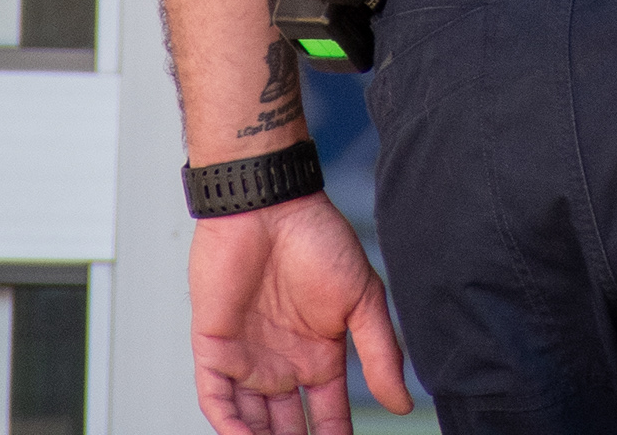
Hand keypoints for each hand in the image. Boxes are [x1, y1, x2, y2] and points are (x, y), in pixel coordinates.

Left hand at [190, 194, 409, 434]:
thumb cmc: (317, 238)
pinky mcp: (213, 348)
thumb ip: (381, 353)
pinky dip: (228, 426)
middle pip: (286, 427)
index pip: (326, 414)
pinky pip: (216, 399)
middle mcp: (281, 363)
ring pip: (250, 421)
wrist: (269, 205)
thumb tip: (403, 404)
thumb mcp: (362, 299)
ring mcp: (246, 357)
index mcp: (318, 354)